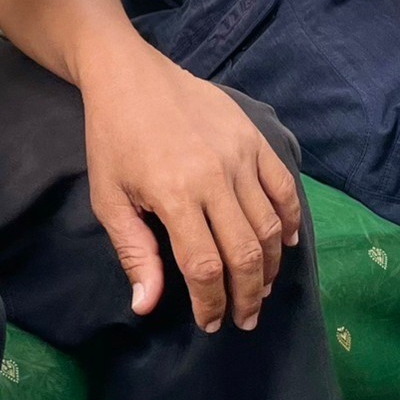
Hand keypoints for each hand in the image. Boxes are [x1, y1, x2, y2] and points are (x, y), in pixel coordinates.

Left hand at [82, 42, 301, 330]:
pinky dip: (291, 220)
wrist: (129, 75)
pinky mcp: (254, 138)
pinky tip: (286, 243)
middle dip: (247, 296)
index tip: (210, 323)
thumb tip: (148, 305)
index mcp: (175, 194)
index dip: (211, 303)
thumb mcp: (109, 198)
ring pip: (270, 226)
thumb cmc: (113, 139)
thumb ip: (134, 252)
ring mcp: (240, 155)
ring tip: (260, 289)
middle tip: (244, 318)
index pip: (205, 267)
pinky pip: (283, 187)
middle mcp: (215, 176)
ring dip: (270, 266)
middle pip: (246, 253)